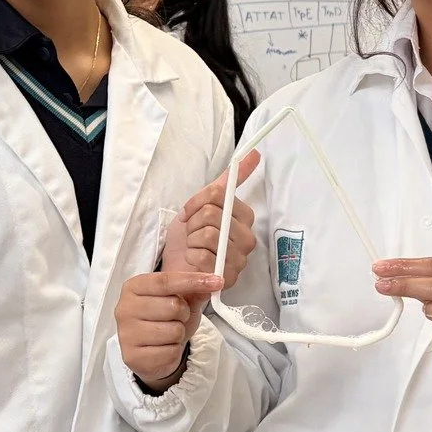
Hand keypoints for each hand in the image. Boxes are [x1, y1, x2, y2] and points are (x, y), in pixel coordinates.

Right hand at [116, 270, 223, 390]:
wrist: (152, 351)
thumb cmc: (164, 320)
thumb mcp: (181, 301)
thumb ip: (194, 290)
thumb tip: (212, 282)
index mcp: (133, 288)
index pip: (165, 281)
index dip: (192, 280)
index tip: (216, 282)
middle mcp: (125, 308)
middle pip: (172, 306)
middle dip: (183, 313)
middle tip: (177, 318)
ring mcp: (126, 333)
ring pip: (173, 331)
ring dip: (179, 334)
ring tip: (168, 334)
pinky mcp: (133, 356)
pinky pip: (170, 352)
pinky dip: (174, 351)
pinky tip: (163, 348)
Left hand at [163, 152, 259, 281]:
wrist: (178, 269)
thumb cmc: (190, 238)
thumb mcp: (204, 204)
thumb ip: (226, 182)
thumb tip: (254, 153)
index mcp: (245, 216)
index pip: (218, 194)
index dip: (197, 201)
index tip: (190, 212)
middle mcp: (247, 237)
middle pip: (212, 213)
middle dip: (192, 222)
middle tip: (190, 233)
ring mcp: (240, 259)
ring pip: (207, 234)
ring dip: (190, 240)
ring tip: (192, 247)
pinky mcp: (228, 277)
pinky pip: (202, 255)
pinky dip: (190, 256)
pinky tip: (194, 261)